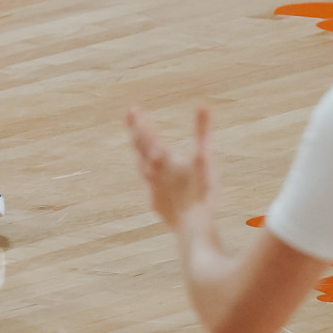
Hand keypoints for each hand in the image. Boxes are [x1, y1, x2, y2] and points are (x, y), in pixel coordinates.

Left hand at [127, 103, 215, 232]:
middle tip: (129, 117)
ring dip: (137, 153)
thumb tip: (204, 104)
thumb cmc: (200, 191)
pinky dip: (146, 177)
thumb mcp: (204, 158)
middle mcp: (151, 172)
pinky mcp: (156, 204)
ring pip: (140, 166)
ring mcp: (152, 189)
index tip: (133, 109)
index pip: (146, 134)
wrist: (192, 229)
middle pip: (138, 147)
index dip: (140, 121)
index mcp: (161, 158)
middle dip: (134, 131)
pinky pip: (147, 186)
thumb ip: (202, 131)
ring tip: (135, 146)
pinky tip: (149, 181)